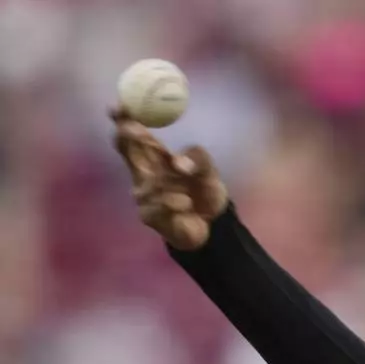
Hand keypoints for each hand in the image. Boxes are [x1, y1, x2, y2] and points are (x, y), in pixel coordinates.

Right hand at [109, 106, 228, 250]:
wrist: (213, 223)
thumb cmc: (205, 189)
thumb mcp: (209, 169)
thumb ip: (198, 159)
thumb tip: (178, 163)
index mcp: (154, 154)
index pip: (132, 132)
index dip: (122, 118)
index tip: (119, 106)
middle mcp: (143, 170)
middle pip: (125, 148)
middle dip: (127, 137)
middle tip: (137, 130)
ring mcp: (142, 192)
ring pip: (146, 179)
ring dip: (169, 184)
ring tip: (188, 195)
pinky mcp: (147, 213)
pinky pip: (158, 203)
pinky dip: (176, 202)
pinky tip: (186, 205)